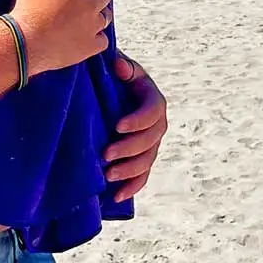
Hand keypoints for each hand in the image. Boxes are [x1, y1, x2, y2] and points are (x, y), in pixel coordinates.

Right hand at [12, 0, 112, 77]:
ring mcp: (93, 26)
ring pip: (107, 15)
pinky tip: (85, 36)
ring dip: (98, 13)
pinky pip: (103, 40)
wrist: (24, 43)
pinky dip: (96, 37)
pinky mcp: (90, 46)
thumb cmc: (27, 6)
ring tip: (84, 15)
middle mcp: (92, 3)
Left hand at [103, 53, 167, 200]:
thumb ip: (122, 67)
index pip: (152, 112)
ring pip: (146, 161)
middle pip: (150, 141)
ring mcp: (151, 144)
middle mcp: (157, 124)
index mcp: (153, 100)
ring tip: (108, 175)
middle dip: (128, 149)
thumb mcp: (120, 69)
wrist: (111, 92)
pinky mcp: (142, 159)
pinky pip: (142, 176)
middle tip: (105, 154)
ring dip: (129, 171)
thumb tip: (119, 66)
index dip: (137, 121)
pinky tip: (116, 196)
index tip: (117, 126)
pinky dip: (131, 187)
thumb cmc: (114, 78)